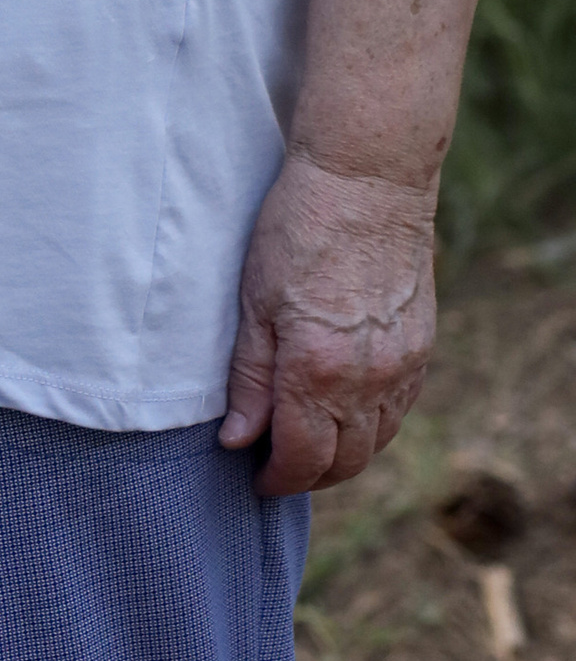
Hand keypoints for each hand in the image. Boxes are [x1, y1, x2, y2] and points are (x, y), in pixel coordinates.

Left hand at [218, 150, 438, 495]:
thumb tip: (239, 440)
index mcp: (318, 371)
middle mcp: (369, 380)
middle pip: (345, 462)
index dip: (277, 480)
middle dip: (309, 475)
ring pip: (378, 441)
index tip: (256, 479)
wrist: (367, 180)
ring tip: (308, 442)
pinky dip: (373, 425)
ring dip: (344, 455)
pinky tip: (347, 411)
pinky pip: (400, 409)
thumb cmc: (298, 229)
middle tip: (276, 466)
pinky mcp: (422, 347)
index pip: (303, 459)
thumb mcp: (253, 301)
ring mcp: (403, 366)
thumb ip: (249, 378)